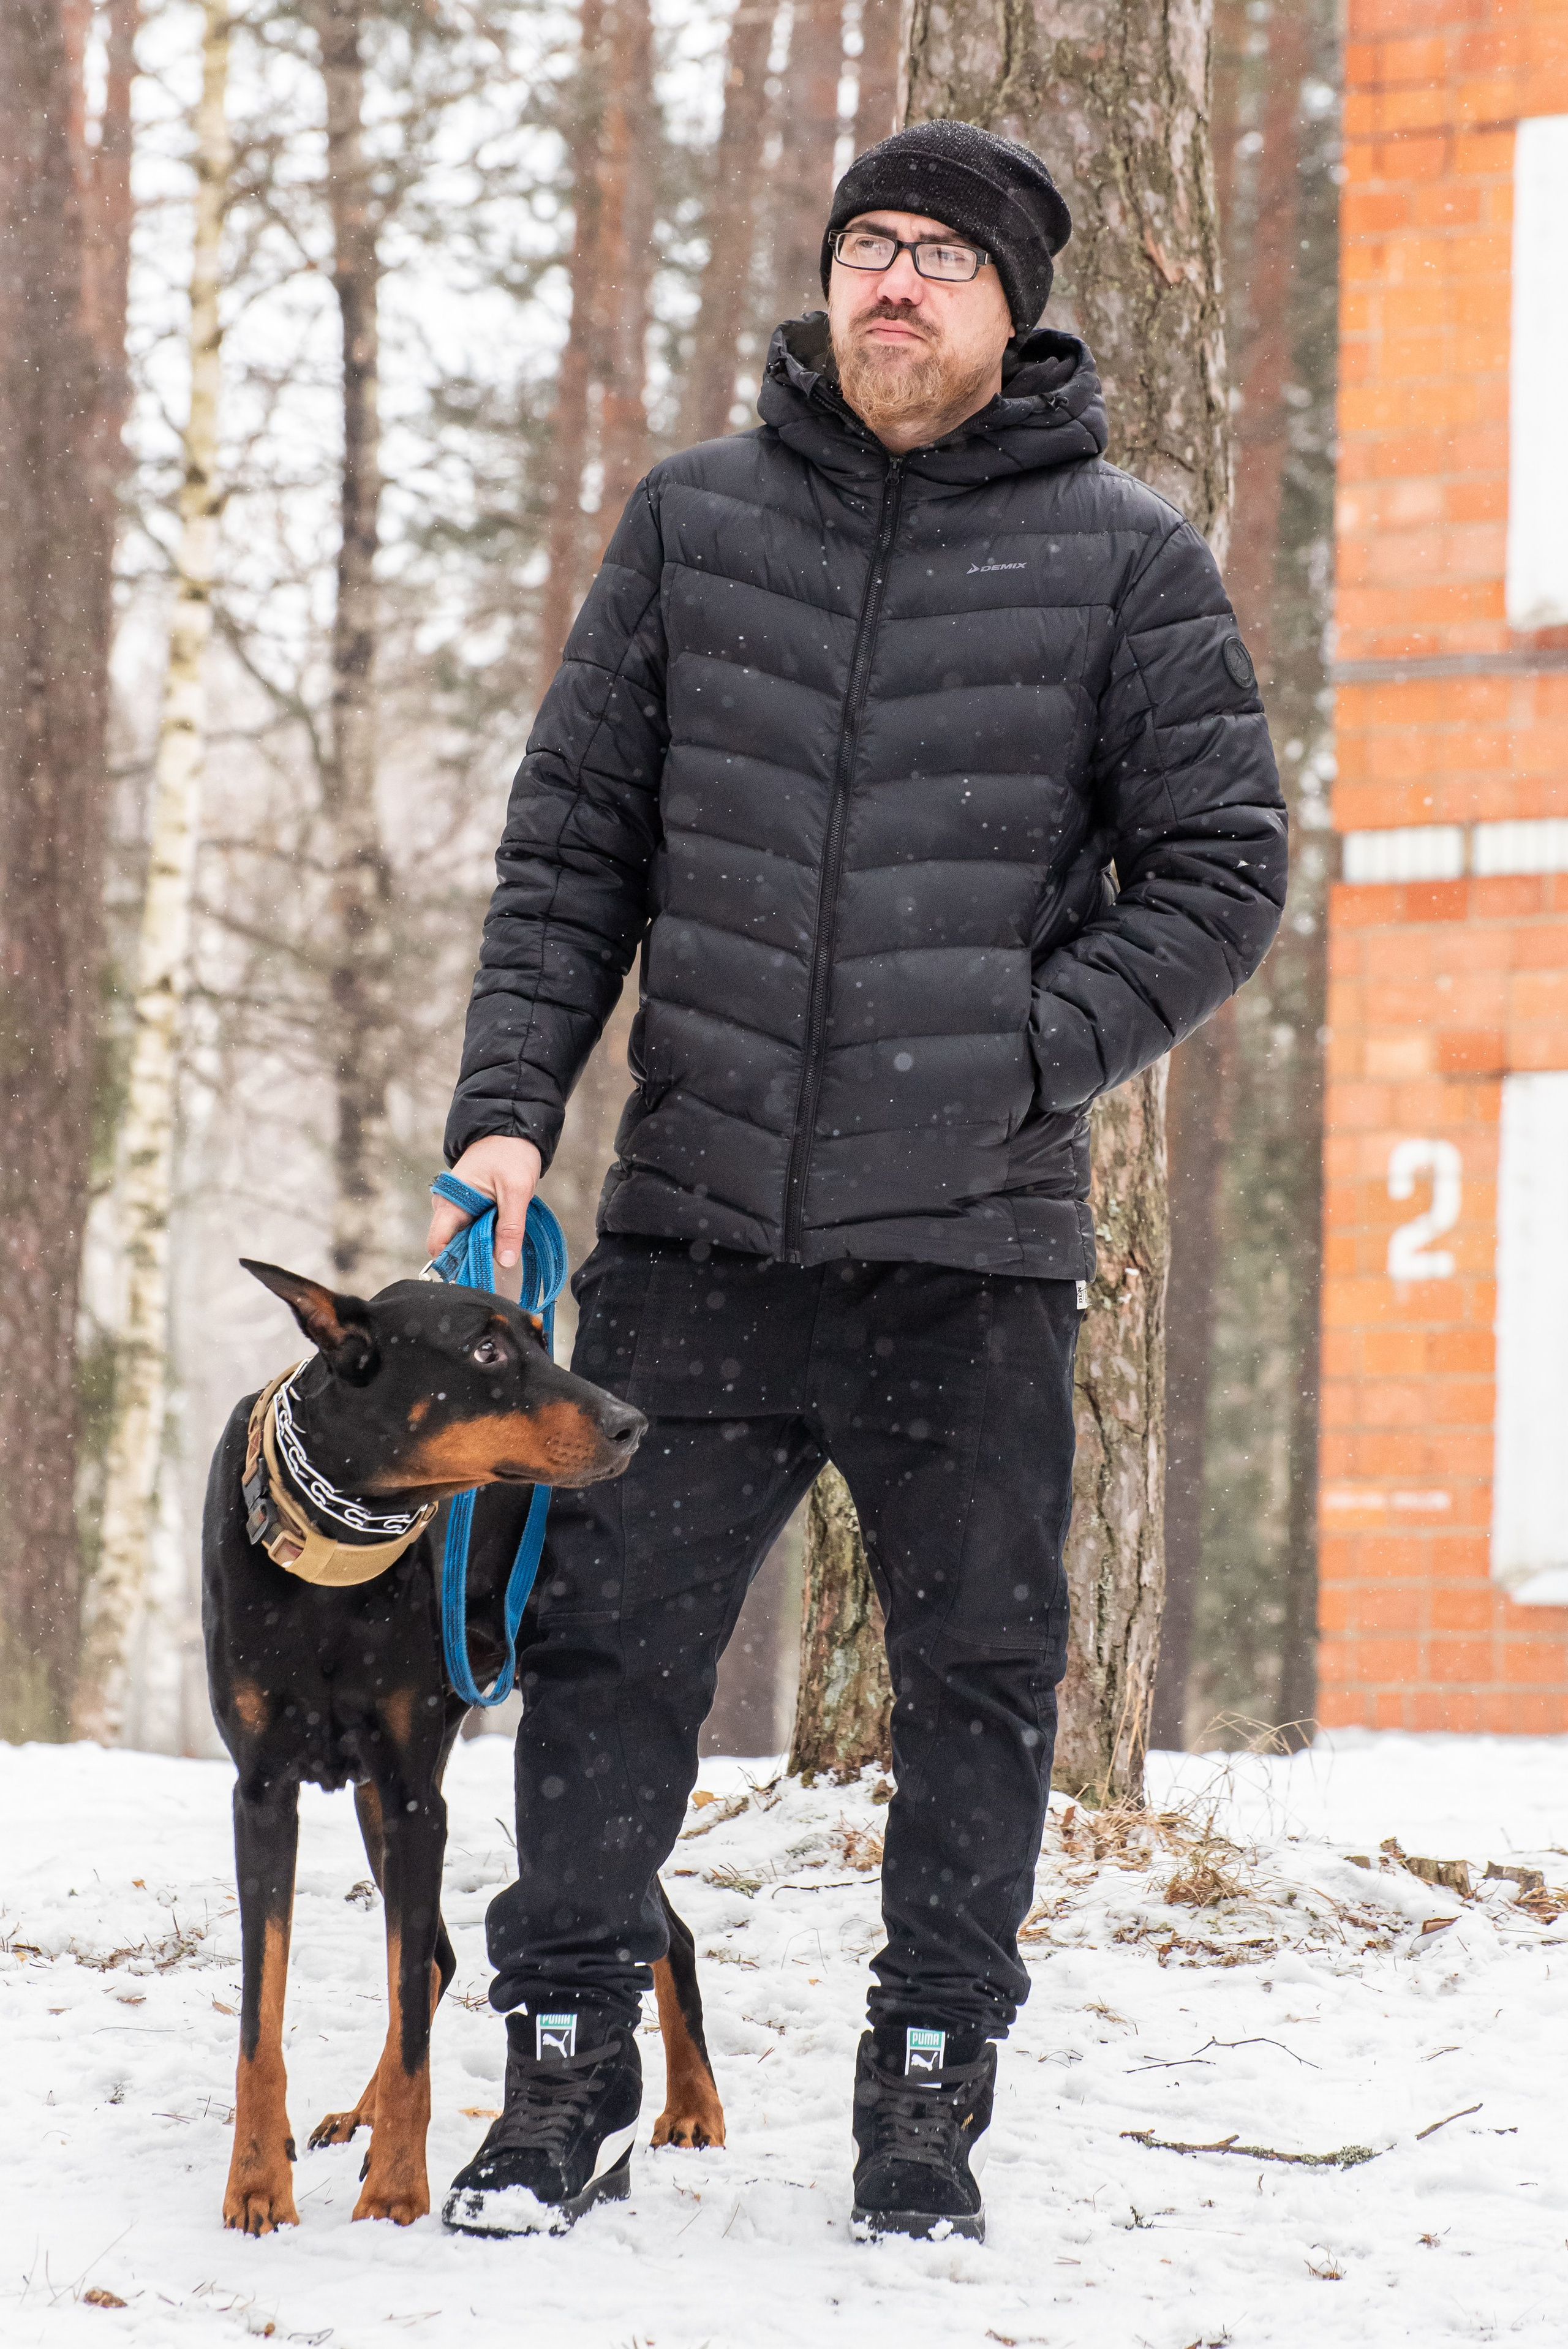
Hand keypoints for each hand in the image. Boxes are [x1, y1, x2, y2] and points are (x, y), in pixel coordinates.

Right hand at [426, 1136, 543, 1269]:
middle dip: (470, 1258)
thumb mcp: (516, 1190)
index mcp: (449, 1202)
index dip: (451, 1263)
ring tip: (504, 1248)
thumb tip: (504, 1262)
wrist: (513, 1129)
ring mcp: (459, 1207)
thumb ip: (510, 1227)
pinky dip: (487, 1236)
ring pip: (465, 1238)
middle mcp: (448, 1207)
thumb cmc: (510, 1153)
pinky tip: (503, 1236)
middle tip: (496, 1265)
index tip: (473, 1274)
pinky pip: (474, 1229)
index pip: (437, 1243)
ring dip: (481, 1246)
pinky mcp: (472, 1206)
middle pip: (451, 1245)